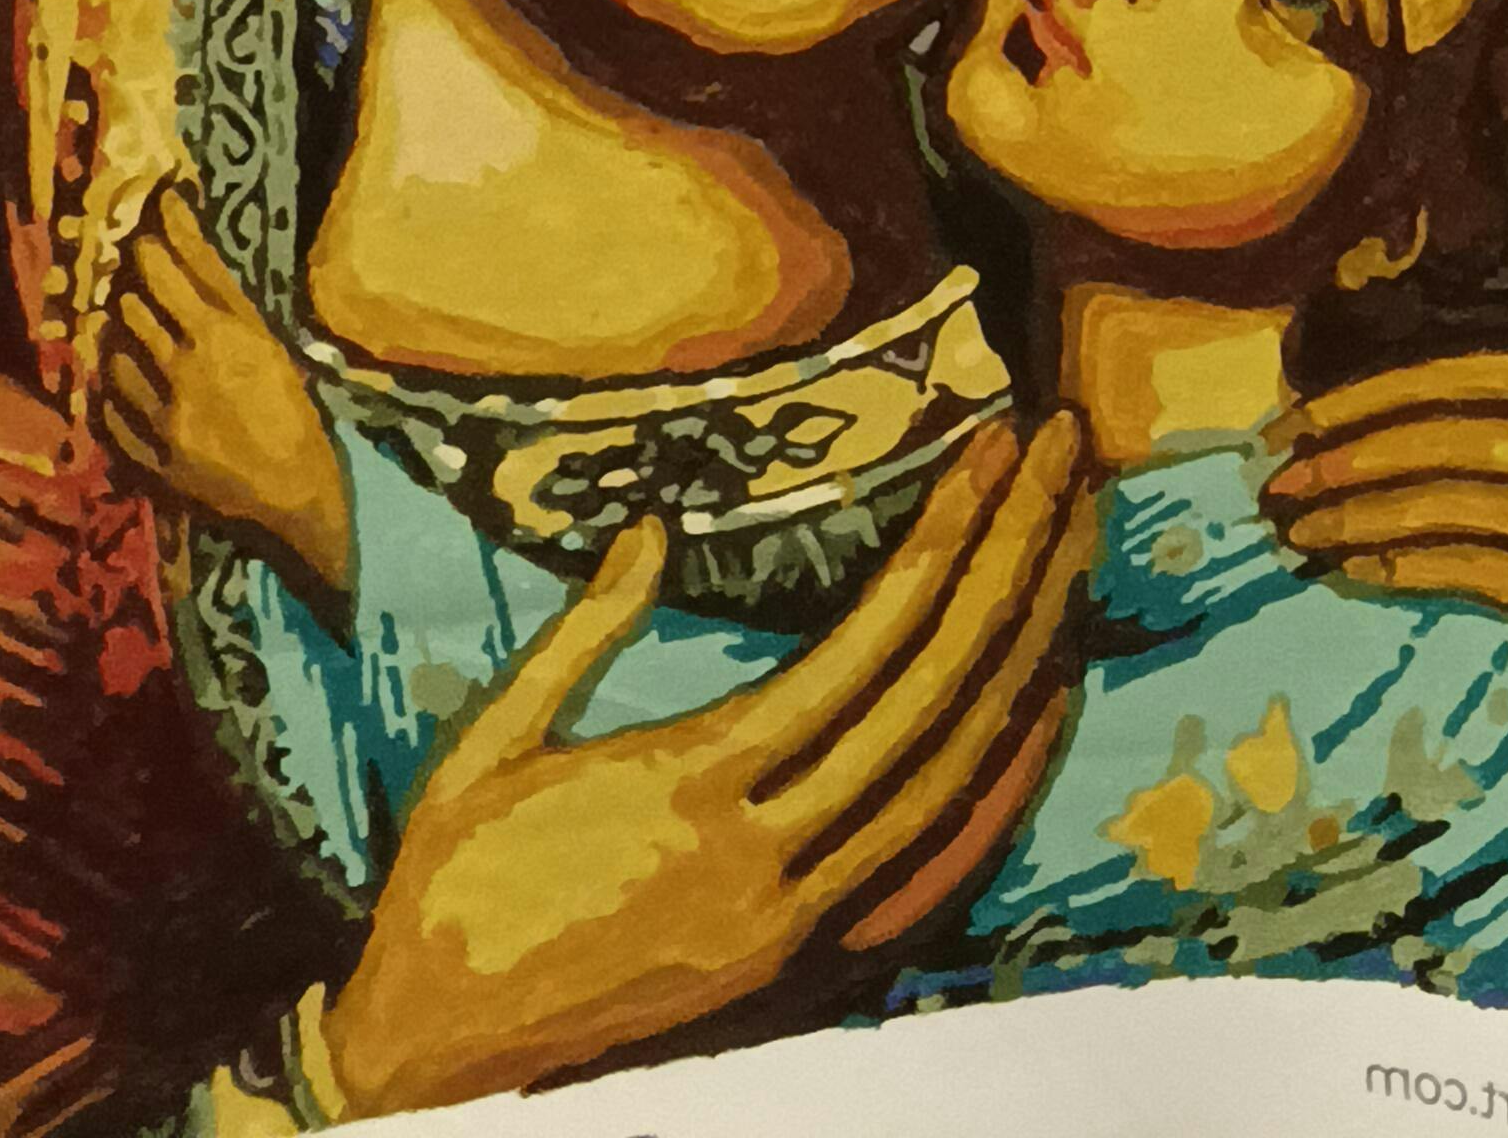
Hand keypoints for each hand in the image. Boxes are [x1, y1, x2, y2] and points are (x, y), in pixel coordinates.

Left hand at [97, 183, 355, 608]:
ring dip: (120, 338)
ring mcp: (163, 412)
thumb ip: (227, 302)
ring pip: (116, 353)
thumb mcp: (272, 346)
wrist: (296, 495)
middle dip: (133, 284)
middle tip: (134, 272)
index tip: (151, 213)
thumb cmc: (295, 414)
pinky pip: (109, 409)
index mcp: (231, 335)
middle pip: (136, 303)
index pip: (176, 267)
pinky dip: (113, 393)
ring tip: (133, 333)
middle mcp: (191, 366)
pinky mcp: (148, 453)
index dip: (157, 236)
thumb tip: (185, 252)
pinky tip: (125, 387)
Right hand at [323, 412, 1093, 1116]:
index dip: (946, 541)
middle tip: (1064, 453)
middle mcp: (767, 855)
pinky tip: (1045, 702)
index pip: (866, 646)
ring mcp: (800, 921)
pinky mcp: (810, 969)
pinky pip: (944, 867)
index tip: (990, 448)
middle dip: (1018, 560)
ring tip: (1077, 538)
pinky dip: (1008, 779)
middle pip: (941, 690)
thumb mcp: (489, 746)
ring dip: (1034, 649)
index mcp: (689, 785)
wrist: (431, 1059)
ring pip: (964, 773)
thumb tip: (649, 525)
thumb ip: (579, 635)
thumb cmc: (445, 887)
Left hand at [1262, 350, 1507, 745]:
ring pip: (1481, 516)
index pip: (1490, 371)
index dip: (1380, 394)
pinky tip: (1359, 571)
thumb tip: (1417, 393)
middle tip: (1272, 482)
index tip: (1297, 418)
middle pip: (1473, 443)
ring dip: (1369, 521)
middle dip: (1354, 458)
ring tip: (1296, 532)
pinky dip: (1424, 573)